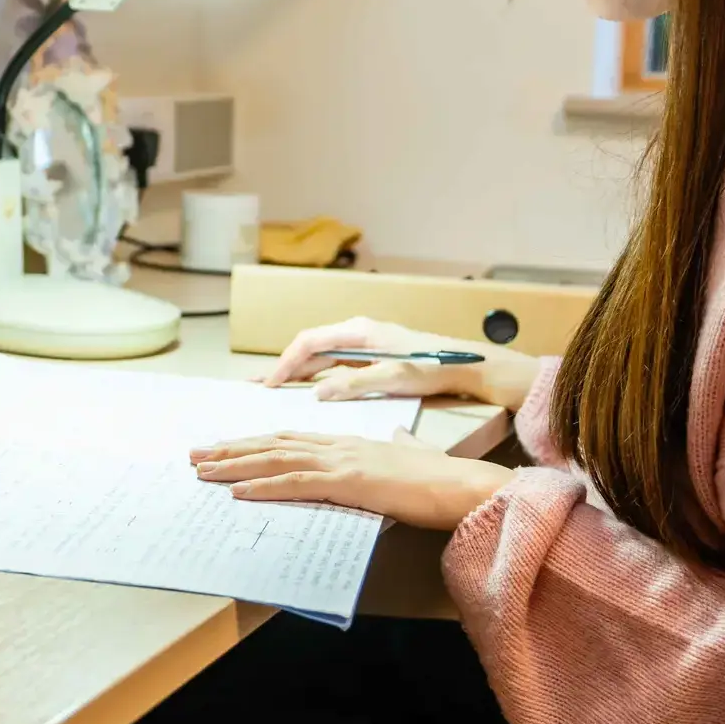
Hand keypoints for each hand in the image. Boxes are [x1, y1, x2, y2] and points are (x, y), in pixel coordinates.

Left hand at [191, 431, 513, 530]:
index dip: (254, 441)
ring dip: (235, 466)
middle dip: (231, 449)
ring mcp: (343, 461)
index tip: (224, 446)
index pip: (290, 437)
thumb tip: (397, 436)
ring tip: (203, 470)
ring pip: (277, 459)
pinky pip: (297, 483)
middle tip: (195, 455)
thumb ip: (398, 445)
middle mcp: (340, 446)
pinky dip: (264, 486)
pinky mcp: (350, 482)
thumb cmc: (441, 478)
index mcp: (350, 442)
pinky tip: (239, 492)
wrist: (463, 485)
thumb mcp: (412, 455)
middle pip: (274, 443)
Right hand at [261, 317, 540, 410]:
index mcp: (359, 331)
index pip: (309, 342)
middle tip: (258, 386)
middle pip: (309, 346)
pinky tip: (305, 388)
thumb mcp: (393, 378)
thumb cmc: (433, 368)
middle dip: (283, 366)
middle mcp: (357, 332)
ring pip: (319, 354)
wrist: (466, 365)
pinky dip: (315, 374)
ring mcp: (363, 343)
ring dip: (297, 371)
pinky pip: (333, 362)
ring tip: (272, 387)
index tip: (269, 384)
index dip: (285, 363)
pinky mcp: (370, 355)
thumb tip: (318, 392)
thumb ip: (354, 384)